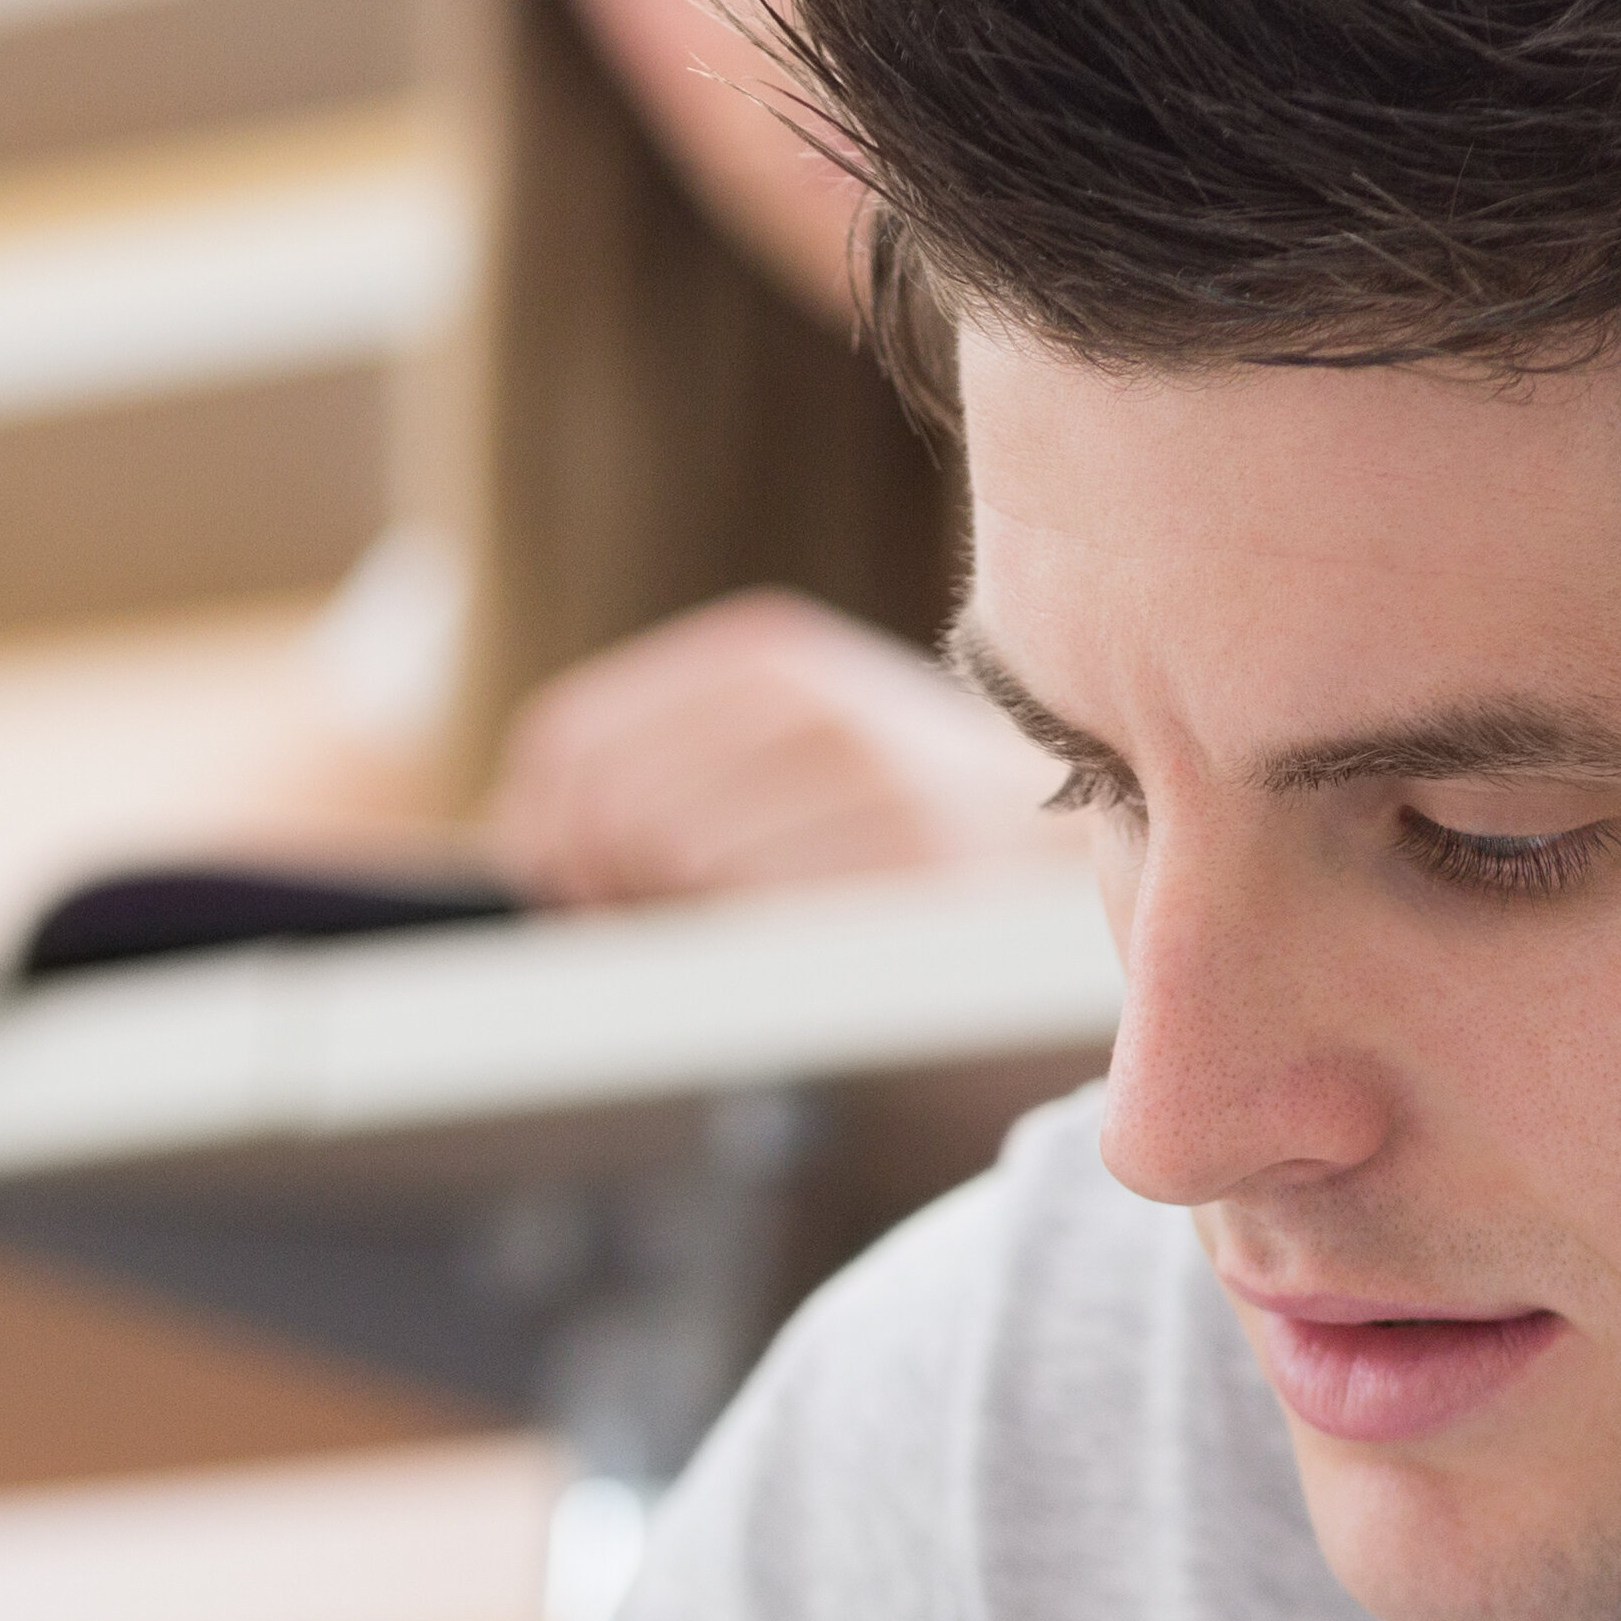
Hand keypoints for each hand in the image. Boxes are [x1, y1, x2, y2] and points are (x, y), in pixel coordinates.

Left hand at [478, 591, 1071, 907]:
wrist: (1098, 848)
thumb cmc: (919, 828)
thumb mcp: (796, 756)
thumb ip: (668, 773)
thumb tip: (522, 838)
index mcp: (761, 662)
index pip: (567, 742)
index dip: (543, 832)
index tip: (580, 889)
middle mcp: (806, 703)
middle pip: (600, 802)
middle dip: (598, 886)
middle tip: (654, 934)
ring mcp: (860, 775)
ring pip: (667, 852)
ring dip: (675, 923)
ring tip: (739, 943)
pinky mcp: (905, 858)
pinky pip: (752, 911)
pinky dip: (747, 949)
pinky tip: (794, 958)